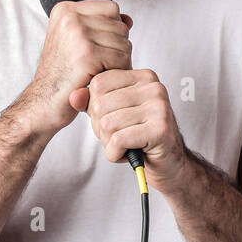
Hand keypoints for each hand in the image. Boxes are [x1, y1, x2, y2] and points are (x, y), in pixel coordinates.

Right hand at [20, 0, 132, 135]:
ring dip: (118, 63)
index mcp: (66, 9)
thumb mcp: (77, 42)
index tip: (94, 49)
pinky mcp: (87, 54)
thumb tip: (128, 19)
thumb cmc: (62, 74)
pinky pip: (122, 59)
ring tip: (95, 72)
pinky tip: (98, 80)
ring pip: (124, 43)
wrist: (43, 102)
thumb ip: (102, 26)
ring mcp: (78, 34)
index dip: (111, 32)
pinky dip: (116, 73)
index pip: (111, 9)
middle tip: (95, 65)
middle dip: (116, 49)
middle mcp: (70, 17)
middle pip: (120, 26)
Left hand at [76, 68, 185, 186]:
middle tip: (120, 136)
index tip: (113, 118)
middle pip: (100, 105)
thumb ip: (91, 102)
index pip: (98, 83)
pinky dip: (115, 154)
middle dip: (101, 128)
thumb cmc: (139, 136)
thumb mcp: (112, 114)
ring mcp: (159, 107)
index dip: (95, 107)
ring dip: (109, 143)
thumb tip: (73, 96)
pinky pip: (118, 141)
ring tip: (126, 145)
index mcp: (142, 77)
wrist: (168, 164)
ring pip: (107, 124)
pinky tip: (129, 153)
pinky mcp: (160, 130)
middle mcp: (154, 88)